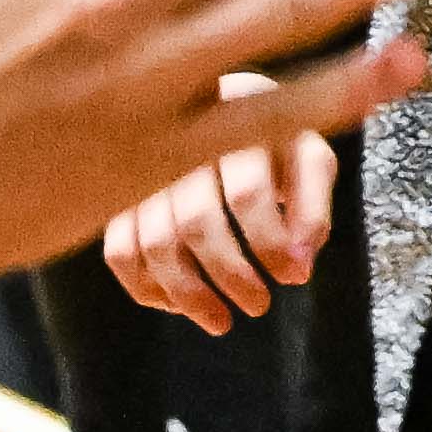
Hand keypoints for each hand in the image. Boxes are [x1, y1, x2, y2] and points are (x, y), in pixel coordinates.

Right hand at [108, 93, 339, 333]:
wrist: (217, 111)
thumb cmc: (270, 146)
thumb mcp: (306, 160)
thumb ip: (312, 210)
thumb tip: (298, 269)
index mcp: (234, 122)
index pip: (246, 192)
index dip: (270, 243)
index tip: (293, 277)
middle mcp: (179, 140)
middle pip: (195, 221)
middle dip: (231, 274)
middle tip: (259, 305)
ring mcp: (142, 168)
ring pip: (152, 242)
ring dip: (187, 293)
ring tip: (220, 320)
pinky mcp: (119, 197)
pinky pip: (118, 251)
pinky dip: (144, 287)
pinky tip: (175, 305)